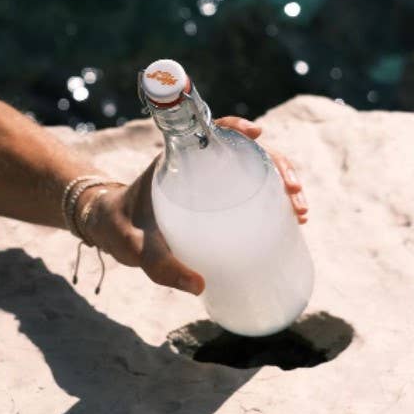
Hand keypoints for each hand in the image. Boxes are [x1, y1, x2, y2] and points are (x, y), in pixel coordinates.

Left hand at [79, 117, 308, 295]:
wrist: (113, 232)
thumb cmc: (121, 230)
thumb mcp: (135, 247)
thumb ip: (160, 266)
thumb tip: (200, 285)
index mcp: (176, 159)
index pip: (210, 130)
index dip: (235, 128)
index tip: (257, 134)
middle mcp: (198, 164)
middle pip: (246, 152)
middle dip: (277, 166)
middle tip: (295, 194)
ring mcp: (211, 181)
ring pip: (255, 171)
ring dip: (283, 184)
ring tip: (300, 212)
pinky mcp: (219, 200)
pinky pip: (251, 191)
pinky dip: (274, 200)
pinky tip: (293, 220)